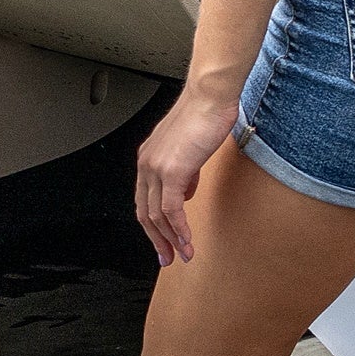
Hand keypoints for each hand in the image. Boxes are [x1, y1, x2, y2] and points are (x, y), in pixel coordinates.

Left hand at [134, 81, 244, 265]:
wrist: (210, 98)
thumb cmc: (205, 114)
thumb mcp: (189, 147)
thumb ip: (184, 169)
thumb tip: (185, 189)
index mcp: (148, 158)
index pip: (144, 199)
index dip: (153, 223)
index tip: (163, 240)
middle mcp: (146, 164)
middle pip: (145, 212)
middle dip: (156, 239)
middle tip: (167, 257)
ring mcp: (156, 169)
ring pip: (157, 216)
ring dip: (170, 240)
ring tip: (182, 254)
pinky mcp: (172, 172)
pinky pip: (172, 211)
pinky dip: (179, 230)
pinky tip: (187, 241)